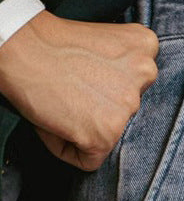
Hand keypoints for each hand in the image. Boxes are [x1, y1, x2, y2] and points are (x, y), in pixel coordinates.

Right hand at [0, 8, 158, 170]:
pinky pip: (88, 160)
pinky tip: (54, 120)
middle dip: (97, 108)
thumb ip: (123, 65)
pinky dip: (65, 148)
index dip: (106, 87)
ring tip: (60, 103)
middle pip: (124, 111)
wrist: (19, 47)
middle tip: (70, 92)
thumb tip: (118, 97)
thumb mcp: (104, 40)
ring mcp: (127, 106)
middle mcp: (145, 74)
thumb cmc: (48, 43)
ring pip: (108, 135)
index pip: (137, 83)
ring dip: (82, 128)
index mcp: (144, 46)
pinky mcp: (106, 134)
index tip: (86, 79)